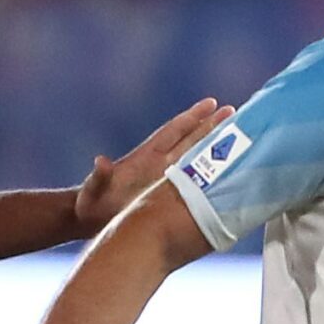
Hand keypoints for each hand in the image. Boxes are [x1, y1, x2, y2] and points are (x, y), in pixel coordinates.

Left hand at [75, 97, 224, 231]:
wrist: (88, 219)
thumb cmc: (90, 204)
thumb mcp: (93, 190)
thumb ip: (99, 176)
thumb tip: (101, 162)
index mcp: (144, 158)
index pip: (172, 132)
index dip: (190, 118)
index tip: (211, 103)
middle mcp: (157, 164)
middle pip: (189, 140)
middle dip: (210, 126)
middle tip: (233, 111)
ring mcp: (162, 177)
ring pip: (194, 157)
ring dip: (213, 145)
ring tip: (234, 131)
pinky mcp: (164, 193)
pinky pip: (191, 180)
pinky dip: (206, 173)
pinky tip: (223, 170)